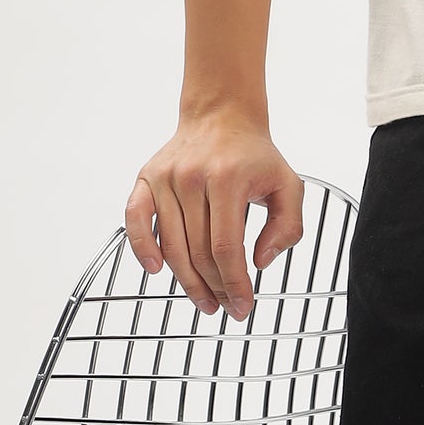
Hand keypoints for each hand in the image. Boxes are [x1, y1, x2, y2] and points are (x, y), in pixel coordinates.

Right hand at [125, 107, 302, 320]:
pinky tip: (156, 270)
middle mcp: (192, 177)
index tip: (242, 306)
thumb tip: (260, 263)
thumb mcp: (289, 186)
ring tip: (205, 301)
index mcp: (228, 178)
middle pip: (198, 251)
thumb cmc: (255, 157)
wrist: (222, 116)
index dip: (234, 283)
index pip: (226, 246)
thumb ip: (288, 227)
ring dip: (187, 281)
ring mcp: (165, 178)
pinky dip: (140, 247)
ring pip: (171, 245)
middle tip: (226, 308)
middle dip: (214, 288)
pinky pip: (134, 219)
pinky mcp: (146, 178)